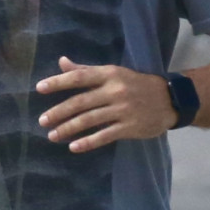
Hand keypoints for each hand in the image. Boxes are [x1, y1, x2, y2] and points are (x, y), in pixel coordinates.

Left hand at [36, 56, 175, 152]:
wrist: (170, 99)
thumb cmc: (136, 84)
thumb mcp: (113, 73)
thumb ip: (86, 70)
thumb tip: (61, 62)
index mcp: (109, 74)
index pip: (79, 77)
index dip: (58, 82)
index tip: (39, 89)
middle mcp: (115, 91)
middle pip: (81, 102)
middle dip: (59, 112)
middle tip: (43, 121)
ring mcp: (123, 110)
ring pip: (89, 120)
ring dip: (68, 128)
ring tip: (53, 135)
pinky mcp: (130, 127)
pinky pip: (105, 136)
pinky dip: (88, 142)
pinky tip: (74, 147)